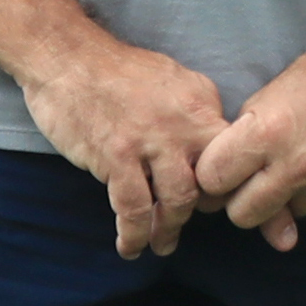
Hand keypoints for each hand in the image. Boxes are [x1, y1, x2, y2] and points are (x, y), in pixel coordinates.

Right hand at [15, 34, 232, 259]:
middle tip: (195, 223)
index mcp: (202, 105)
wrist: (68, 58)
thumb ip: (199, 111)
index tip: (234, 204)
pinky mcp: (116, 158)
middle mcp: (184, 125)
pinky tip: (131, 247)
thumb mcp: (176, 78)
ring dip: (170, 230)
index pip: (236, 152)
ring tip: (163, 244)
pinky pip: (133, 208)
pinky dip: (134, 234)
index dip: (237, 184)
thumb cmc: (119, 71)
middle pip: (212, 182)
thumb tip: (215, 141)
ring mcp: (151, 143)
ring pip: (177, 201)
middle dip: (206, 212)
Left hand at [191, 31, 305, 252]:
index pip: (212, 181)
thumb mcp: (265, 99)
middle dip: (244, 201)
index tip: (224, 169)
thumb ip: (241, 144)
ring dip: (287, 197)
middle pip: (242, 216)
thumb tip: (225, 187)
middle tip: (256, 180)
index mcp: (267, 134)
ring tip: (304, 161)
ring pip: (285, 216)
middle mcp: (298, 166)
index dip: (214, 175)